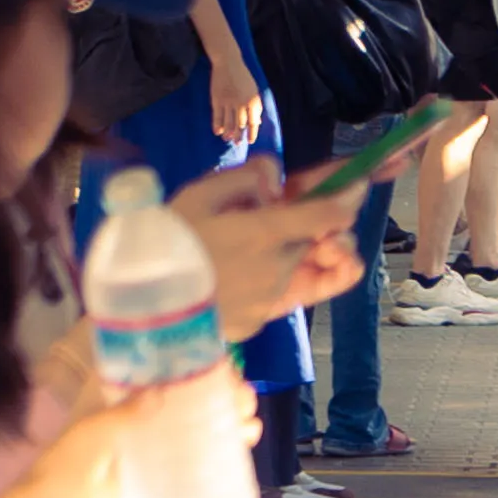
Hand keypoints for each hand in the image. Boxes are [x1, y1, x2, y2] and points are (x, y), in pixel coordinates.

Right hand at [175, 159, 361, 342]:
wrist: (137, 311)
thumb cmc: (164, 245)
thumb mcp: (197, 194)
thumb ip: (244, 178)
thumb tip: (276, 177)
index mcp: (264, 233)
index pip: (331, 214)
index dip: (351, 194)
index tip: (361, 181)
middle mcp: (277, 268)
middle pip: (321, 238)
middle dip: (320, 222)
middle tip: (291, 208)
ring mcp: (271, 299)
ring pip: (302, 264)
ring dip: (297, 250)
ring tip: (264, 241)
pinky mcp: (260, 320)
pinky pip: (282, 290)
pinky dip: (275, 275)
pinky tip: (246, 269)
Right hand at [209, 57, 262, 143]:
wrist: (229, 63)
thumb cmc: (243, 78)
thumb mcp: (254, 90)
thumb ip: (256, 106)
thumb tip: (257, 123)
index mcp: (253, 100)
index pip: (253, 122)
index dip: (252, 133)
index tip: (250, 141)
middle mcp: (241, 103)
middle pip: (240, 124)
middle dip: (239, 136)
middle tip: (237, 143)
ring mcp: (228, 102)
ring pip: (228, 123)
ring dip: (228, 133)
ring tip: (227, 139)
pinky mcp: (217, 100)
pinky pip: (217, 116)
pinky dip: (217, 126)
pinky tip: (218, 132)